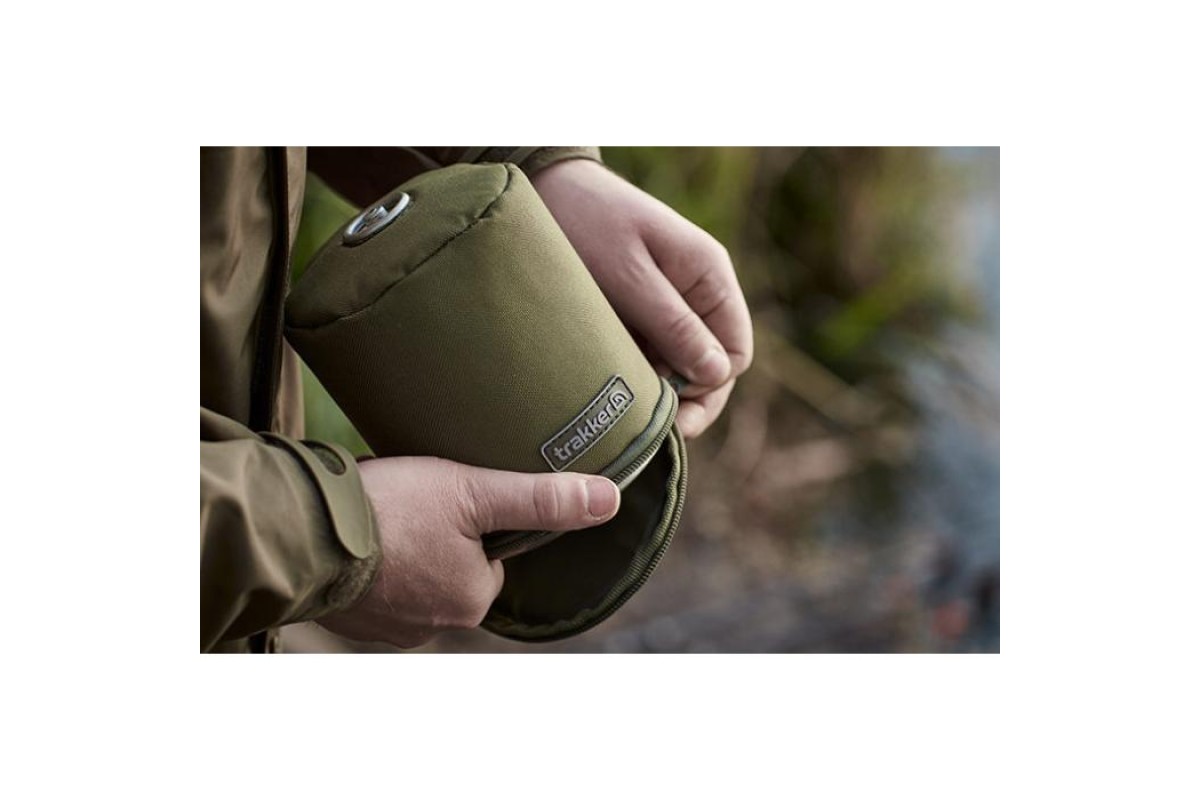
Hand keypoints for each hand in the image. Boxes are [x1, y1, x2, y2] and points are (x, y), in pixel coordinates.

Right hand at [319, 457, 619, 647]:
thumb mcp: (475, 491)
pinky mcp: (352, 622)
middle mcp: (435, 627)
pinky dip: (374, 566)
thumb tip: (610, 499)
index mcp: (471, 599)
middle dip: (442, 536)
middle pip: (456, 568)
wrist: (301, 533)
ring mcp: (389, 629)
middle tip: (418, 501)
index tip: (456, 496)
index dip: (480, 521)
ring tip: (389, 515)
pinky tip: (363, 538)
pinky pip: (378, 590)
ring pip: (416, 578)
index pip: (495, 557)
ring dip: (406, 551)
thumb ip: (541, 499)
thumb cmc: (392, 512)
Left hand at [532, 159, 752, 437]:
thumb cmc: (587, 222)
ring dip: (654, 387)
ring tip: (618, 408)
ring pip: (677, 362)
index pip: (735, 354)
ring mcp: (668, 299)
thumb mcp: (629, 276)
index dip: (710, 391)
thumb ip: (673, 324)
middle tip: (643, 430)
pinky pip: (648, 350)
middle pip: (710, 364)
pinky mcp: (637, 307)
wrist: (543, 183)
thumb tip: (717, 375)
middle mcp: (697, 291)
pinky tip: (607, 386)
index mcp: (710, 277)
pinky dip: (633, 371)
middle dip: (683, 398)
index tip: (672, 417)